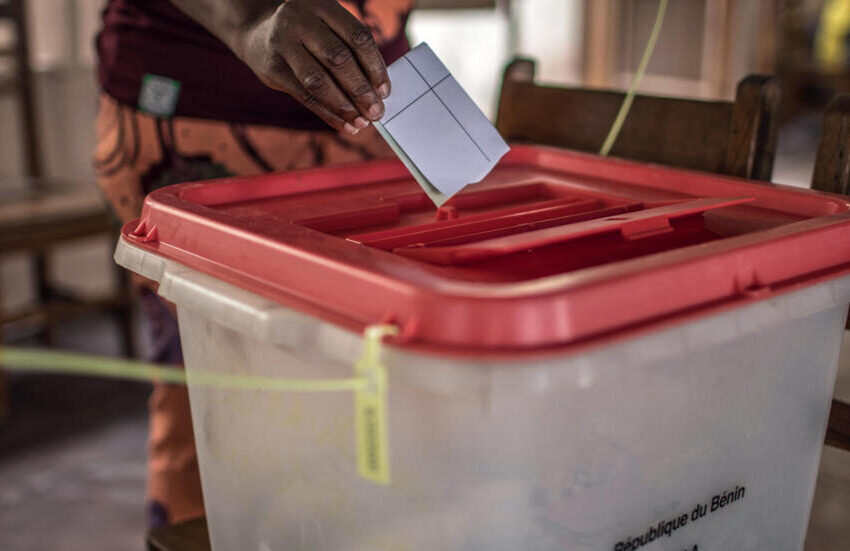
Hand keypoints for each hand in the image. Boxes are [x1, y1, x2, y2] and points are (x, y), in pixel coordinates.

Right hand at [236, 0, 389, 133]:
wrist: (256, 32)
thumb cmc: (306, 34)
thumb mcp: (326, 27)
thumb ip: (349, 49)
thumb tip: (378, 90)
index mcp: (322, 6)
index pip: (357, 36)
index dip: (375, 66)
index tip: (385, 91)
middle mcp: (300, 20)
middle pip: (338, 58)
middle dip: (361, 90)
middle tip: (376, 111)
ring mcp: (283, 44)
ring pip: (319, 80)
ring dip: (344, 106)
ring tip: (362, 122)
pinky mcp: (272, 69)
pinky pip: (305, 96)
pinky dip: (328, 114)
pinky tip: (345, 125)